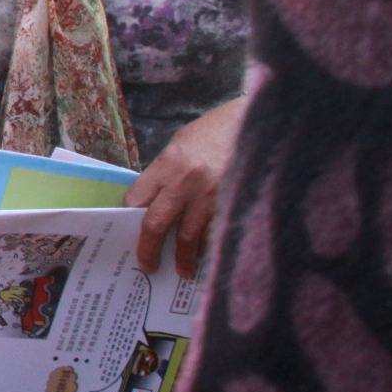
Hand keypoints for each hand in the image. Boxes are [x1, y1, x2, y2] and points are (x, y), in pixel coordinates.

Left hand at [128, 97, 247, 278]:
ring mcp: (212, 197)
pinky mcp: (234, 205)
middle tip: (147, 265)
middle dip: (149, 249)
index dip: (131, 216)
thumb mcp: (183, 143)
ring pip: (190, 237)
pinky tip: (209, 258)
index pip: (137, 198)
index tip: (130, 228)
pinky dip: (210, 248)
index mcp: (168, 163)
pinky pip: (216, 234)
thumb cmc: (219, 130)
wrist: (261, 121)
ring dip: (185, 258)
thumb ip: (167, 171)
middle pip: (157, 224)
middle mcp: (186, 182)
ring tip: (183, 270)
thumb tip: (154, 199)